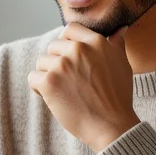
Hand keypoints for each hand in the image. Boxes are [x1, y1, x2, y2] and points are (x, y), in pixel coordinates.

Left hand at [28, 23, 139, 151]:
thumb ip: (117, 43)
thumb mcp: (122, 64)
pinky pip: (33, 78)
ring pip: (41, 62)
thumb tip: (121, 28)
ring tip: (63, 90)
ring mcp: (62, 65)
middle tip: (69, 81)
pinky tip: (53, 97)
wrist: (111, 125)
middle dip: (57, 62)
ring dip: (48, 76)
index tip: (70, 57)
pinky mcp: (49, 82)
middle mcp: (78, 49)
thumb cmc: (118, 97)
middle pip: (53, 46)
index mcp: (95, 41)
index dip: (66, 42)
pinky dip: (39, 89)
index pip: (70, 29)